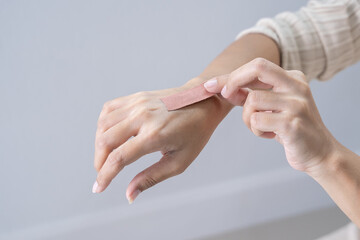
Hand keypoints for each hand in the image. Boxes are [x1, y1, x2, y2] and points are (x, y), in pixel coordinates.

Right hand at [93, 81, 227, 202]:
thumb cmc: (195, 133)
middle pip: (106, 140)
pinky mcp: (137, 97)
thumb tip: (129, 195)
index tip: (98, 187)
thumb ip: (151, 178)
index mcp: (155, 135)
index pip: (119, 158)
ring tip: (106, 156)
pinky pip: (109, 109)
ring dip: (99, 144)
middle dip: (99, 161)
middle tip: (103, 173)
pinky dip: (103, 124)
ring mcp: (139, 103)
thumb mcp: (178, 162)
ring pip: (104, 124)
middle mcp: (143, 116)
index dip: (105, 175)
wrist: (204, 102)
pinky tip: (109, 135)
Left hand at [204, 58, 337, 172]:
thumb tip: (224, 87)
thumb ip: (252, 94)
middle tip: (225, 95)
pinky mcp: (292, 124)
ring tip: (262, 127)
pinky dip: (257, 130)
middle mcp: (297, 86)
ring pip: (252, 100)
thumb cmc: (291, 128)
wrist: (319, 153)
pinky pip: (257, 121)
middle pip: (257, 68)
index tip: (211, 85)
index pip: (257, 65)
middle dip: (233, 80)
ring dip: (248, 118)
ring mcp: (296, 104)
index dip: (231, 75)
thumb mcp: (273, 106)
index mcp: (293, 77)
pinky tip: (271, 135)